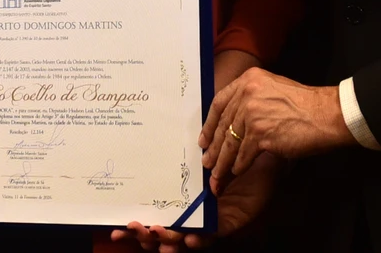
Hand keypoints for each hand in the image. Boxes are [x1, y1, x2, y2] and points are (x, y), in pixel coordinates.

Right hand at [111, 153, 281, 250]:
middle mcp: (193, 212)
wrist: (261, 150)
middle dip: (146, 235)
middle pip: (166, 232)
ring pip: (185, 239)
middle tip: (130, 229)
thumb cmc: (229, 147)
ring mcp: (210, 220)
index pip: (156, 216)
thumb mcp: (201, 148)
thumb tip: (155, 139)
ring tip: (156, 234)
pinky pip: (214, 236)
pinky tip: (190, 238)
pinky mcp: (230, 223)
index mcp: (183, 198)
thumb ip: (182, 150)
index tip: (119, 225)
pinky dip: (201, 239)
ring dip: (169, 240)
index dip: (139, 224)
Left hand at [199, 68, 351, 190]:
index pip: (220, 102)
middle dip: (213, 146)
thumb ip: (252, 98)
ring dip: (222, 161)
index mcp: (248, 80)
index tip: (204, 138)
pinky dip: (239, 165)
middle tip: (206, 161)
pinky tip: (236, 171)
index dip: (210, 123)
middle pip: (223, 124)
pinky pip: (243, 154)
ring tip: (216, 174)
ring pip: (230, 142)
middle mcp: (247, 94)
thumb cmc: (305, 104)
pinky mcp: (260, 134)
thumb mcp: (273, 89)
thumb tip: (235, 120)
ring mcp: (252, 114)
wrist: (326, 114)